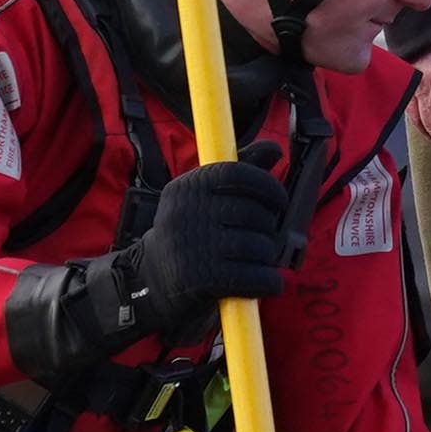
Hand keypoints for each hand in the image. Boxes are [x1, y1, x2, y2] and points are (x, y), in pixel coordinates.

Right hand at [85, 146, 290, 346]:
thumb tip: (274, 148)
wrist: (150, 282)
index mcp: (187, 188)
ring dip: (268, 258)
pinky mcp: (200, 279)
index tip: (280, 201)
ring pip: (259, 246)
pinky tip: (265, 283)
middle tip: (262, 240)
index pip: (237, 173)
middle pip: (254, 213)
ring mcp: (191, 246)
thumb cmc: (191, 235)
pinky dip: (269, 282)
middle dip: (268, 229)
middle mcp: (185, 213)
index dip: (267, 186)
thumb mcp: (206, 200)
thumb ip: (240, 172)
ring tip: (255, 261)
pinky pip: (256, 277)